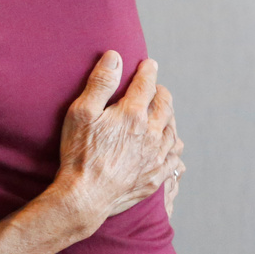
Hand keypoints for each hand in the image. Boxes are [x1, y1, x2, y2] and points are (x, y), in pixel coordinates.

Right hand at [53, 52, 181, 231]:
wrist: (86, 196)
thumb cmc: (79, 153)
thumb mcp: (81, 112)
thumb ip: (100, 83)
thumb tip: (115, 57)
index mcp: (132, 114)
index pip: (146, 85)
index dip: (148, 71)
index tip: (149, 64)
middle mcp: (151, 133)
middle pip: (165, 106)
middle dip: (161, 92)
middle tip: (156, 88)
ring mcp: (156, 157)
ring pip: (173, 130)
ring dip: (170, 118)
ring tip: (164, 114)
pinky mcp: (156, 176)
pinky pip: (175, 158)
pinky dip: (175, 147)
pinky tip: (171, 146)